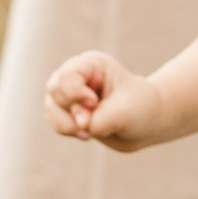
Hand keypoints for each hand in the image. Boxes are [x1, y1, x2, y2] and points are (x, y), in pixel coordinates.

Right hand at [45, 51, 169, 149]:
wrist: (145, 123)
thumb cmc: (139, 109)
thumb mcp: (126, 112)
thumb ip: (100, 120)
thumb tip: (79, 126)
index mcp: (93, 64)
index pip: (68, 74)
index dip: (75, 93)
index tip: (94, 103)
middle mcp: (78, 74)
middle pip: (55, 89)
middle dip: (72, 109)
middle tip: (91, 122)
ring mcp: (69, 92)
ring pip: (51, 108)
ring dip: (68, 125)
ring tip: (90, 133)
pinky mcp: (67, 110)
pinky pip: (55, 122)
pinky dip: (68, 131)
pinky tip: (87, 134)